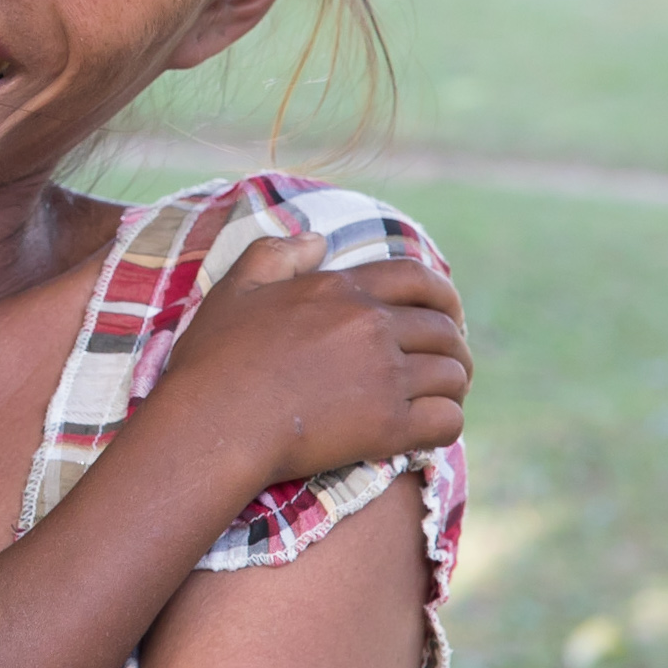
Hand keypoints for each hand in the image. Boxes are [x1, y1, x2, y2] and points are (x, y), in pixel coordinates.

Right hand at [157, 233, 471, 485]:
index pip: (416, 277)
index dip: (442, 294)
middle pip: (443, 329)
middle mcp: (371, 326)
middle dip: (453, 345)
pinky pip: (447, 420)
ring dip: (452, 385)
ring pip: (452, 374)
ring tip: (440, 396)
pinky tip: (430, 427)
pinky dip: (447, 422)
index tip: (447, 313)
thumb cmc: (216, 358)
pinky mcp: (388, 426)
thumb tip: (318, 240)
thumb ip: (276, 254)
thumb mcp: (235, 289)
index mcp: (340, 290)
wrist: (214, 421)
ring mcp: (383, 376)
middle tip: (444, 362)